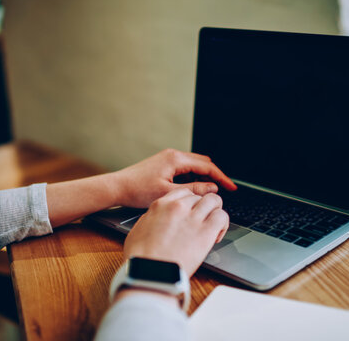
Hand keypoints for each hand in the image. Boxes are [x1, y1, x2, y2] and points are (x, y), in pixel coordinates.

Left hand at [113, 148, 236, 208]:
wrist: (117, 187)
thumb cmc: (138, 190)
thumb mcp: (169, 194)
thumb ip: (193, 190)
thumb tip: (212, 188)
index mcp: (176, 159)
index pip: (207, 167)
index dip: (222, 178)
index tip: (231, 188)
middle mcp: (173, 155)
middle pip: (203, 163)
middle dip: (215, 176)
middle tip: (224, 190)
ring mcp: (167, 158)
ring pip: (194, 166)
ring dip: (203, 177)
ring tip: (210, 193)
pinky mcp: (163, 164)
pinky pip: (184, 168)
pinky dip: (193, 178)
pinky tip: (193, 190)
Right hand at [123, 188, 228, 275]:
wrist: (149, 273)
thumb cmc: (141, 257)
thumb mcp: (140, 228)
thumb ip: (153, 218)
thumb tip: (159, 218)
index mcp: (161, 205)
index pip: (184, 192)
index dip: (191, 202)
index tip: (192, 211)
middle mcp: (178, 207)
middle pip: (200, 196)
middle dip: (203, 208)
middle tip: (203, 221)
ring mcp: (192, 218)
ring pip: (214, 201)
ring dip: (215, 211)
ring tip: (213, 225)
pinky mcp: (205, 233)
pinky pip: (222, 217)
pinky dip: (223, 224)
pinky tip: (216, 235)